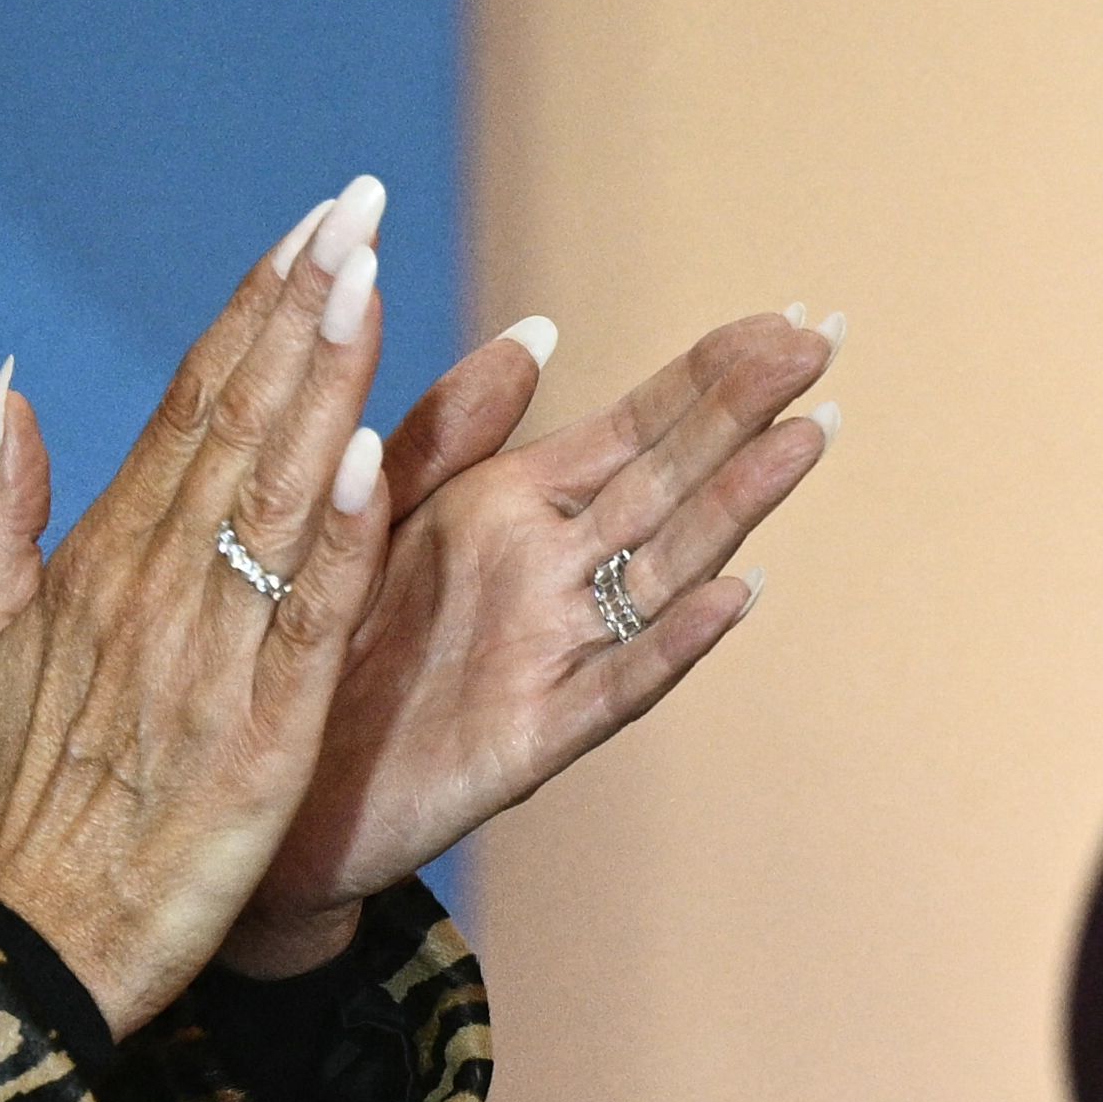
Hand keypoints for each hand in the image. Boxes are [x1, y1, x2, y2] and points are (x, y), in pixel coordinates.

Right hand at [0, 180, 402, 1027]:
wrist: (21, 944)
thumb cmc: (8, 800)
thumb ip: (1, 511)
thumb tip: (7, 389)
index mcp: (103, 559)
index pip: (191, 403)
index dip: (257, 310)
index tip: (311, 226)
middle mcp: (153, 585)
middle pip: (238, 421)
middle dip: (300, 308)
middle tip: (355, 204)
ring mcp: (204, 655)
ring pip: (276, 494)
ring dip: (324, 384)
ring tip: (365, 282)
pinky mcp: (255, 732)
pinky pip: (305, 621)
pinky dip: (336, 540)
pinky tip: (371, 460)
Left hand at [219, 298, 841, 971]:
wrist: (279, 785)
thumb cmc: (328, 643)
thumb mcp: (381, 510)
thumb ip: (455, 429)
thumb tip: (538, 331)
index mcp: (514, 508)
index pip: (635, 427)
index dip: (709, 374)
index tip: (786, 316)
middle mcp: (553, 575)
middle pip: (668, 481)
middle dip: (744, 413)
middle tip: (824, 340)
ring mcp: (554, 653)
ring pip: (664, 569)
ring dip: (737, 507)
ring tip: (807, 438)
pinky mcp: (532, 737)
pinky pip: (614, 687)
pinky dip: (673, 646)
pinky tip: (734, 597)